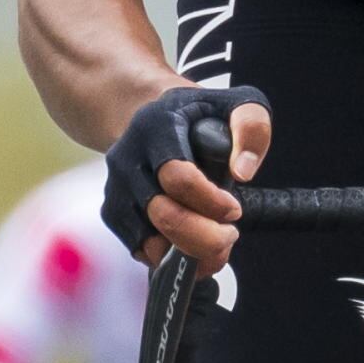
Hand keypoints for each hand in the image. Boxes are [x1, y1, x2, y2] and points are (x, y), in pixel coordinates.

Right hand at [100, 83, 270, 268]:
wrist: (148, 115)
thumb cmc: (196, 114)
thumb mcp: (233, 103)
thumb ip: (251, 127)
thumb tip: (243, 172)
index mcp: (156, 128)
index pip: (178, 177)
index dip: (211, 202)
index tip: (234, 209)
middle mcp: (128, 158)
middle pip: (163, 215)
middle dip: (204, 237)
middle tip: (229, 235)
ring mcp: (117, 188)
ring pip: (150, 241)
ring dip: (190, 255)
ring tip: (216, 247)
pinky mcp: (113, 212)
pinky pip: (141, 250)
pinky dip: (171, 259)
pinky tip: (194, 248)